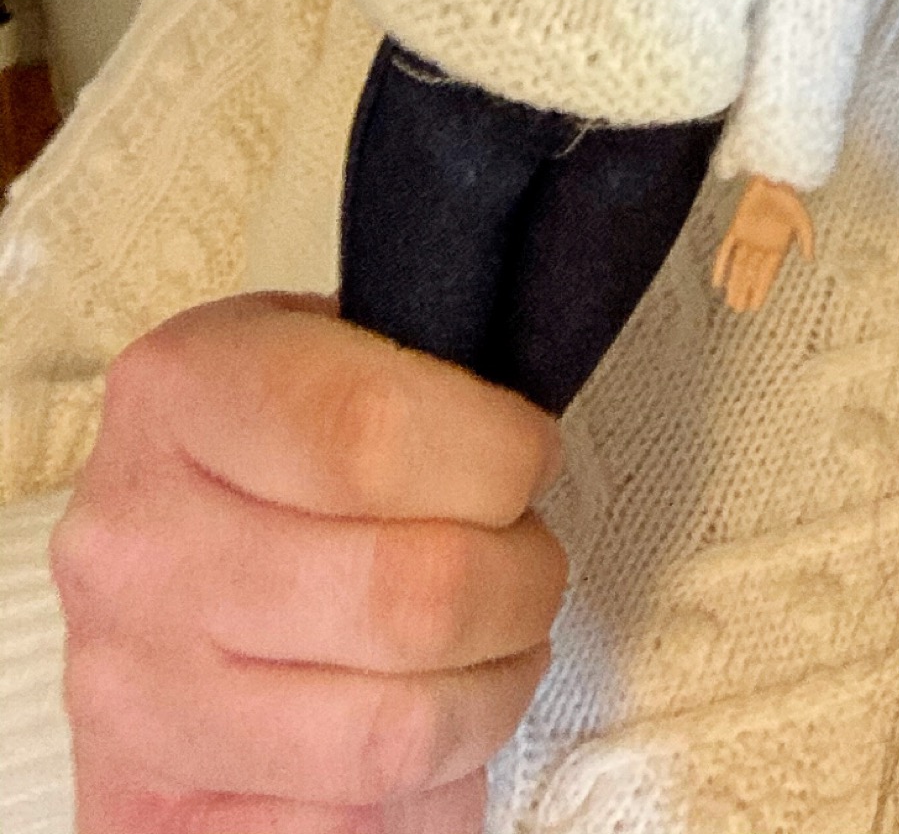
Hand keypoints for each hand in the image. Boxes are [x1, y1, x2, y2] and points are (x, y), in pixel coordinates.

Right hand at [51, 293, 564, 833]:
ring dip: (491, 693)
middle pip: (409, 594)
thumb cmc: (264, 446)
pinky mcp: (150, 814)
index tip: (530, 458)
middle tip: (530, 565)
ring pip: (395, 733)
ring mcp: (134, 695)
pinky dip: (430, 786)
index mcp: (178, 396)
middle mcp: (136, 549)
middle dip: (522, 582)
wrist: (143, 562)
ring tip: (495, 647)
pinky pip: (352, 829)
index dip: (499, 452)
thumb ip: (411, 369)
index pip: (374, 430)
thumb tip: (524, 441)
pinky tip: (428, 722)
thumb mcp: (319, 346)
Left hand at [710, 177, 814, 314]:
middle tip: (739, 310)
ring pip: (738, 266)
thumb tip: (810, 259)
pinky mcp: (736, 228)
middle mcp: (761, 246)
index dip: (761, 291)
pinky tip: (716, 281)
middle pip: (751, 274)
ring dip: (734, 283)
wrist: (775, 179)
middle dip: (745, 291)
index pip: (767, 275)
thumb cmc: (790, 199)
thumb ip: (806, 239)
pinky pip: (726, 250)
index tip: (755, 307)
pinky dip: (721, 266)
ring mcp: (747, 238)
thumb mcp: (803, 220)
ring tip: (731, 302)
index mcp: (777, 247)